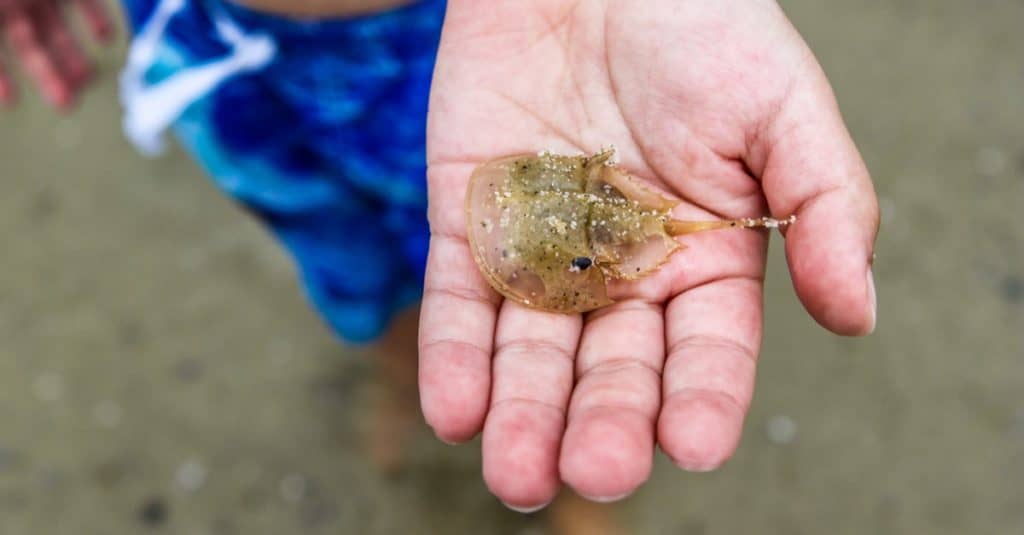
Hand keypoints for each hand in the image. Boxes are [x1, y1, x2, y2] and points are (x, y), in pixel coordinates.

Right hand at [0, 0, 112, 107]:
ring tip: (87, 77)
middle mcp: (14, 2)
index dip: (1, 76)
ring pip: (57, 28)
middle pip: (31, 44)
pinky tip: (105, 36)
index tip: (11, 100)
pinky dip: (95, 16)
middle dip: (47, 73)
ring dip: (72, 53)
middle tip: (65, 103)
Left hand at [420, 0, 877, 509]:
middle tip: (594, 473)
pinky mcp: (472, 223)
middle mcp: (621, 271)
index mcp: (704, 258)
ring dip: (522, 415)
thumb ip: (827, 208)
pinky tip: (455, 411)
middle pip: (613, 367)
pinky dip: (453, 354)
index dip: (705, 399)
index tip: (696, 447)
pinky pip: (459, 297)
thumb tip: (857, 316)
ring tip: (517, 476)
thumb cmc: (699, 24)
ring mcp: (543, 252)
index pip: (708, 350)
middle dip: (604, 423)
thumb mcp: (784, 108)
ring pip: (531, 351)